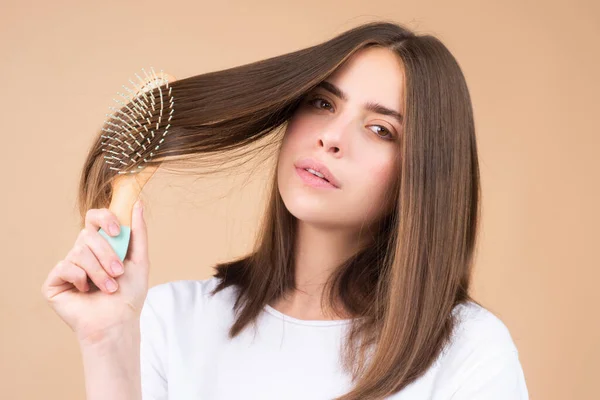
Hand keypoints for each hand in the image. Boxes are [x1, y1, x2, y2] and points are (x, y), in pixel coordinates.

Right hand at [41, 200, 148, 344]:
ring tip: (109, 288)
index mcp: (100, 246)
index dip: (103, 218)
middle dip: (107, 255)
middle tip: (118, 273)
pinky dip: (80, 278)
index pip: (94, 218)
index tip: (116, 231)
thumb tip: (138, 204)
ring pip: (78, 252)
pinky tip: (85, 291)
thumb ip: (139, 232)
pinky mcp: (53, 282)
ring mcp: (67, 267)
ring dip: (98, 272)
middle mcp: (82, 253)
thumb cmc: (130, 295)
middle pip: (87, 235)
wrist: (118, 322)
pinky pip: (64, 267)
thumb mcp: (140, 260)